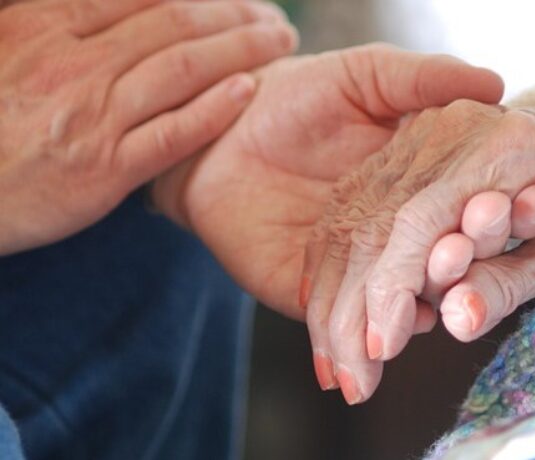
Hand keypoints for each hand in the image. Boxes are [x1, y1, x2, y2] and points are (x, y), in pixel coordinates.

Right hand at [0, 0, 296, 254]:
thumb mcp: (12, 48)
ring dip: (241, 50)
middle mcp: (73, 64)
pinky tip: (247, 92)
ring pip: (181, 68)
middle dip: (235, 14)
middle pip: (174, 24)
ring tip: (279, 43)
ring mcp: (92, 116)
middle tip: (275, 19)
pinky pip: (172, 133)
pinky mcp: (105, 169)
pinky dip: (213, 110)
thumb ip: (65, 20)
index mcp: (48, 26)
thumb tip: (122, 5)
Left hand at [149, 44, 503, 326]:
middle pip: (429, 266)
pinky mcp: (299, 289)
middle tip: (490, 260)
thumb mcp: (370, 75)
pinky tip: (408, 323)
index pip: (451, 217)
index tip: (532, 209)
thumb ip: (424, 79)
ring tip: (455, 307)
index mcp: (405, 190)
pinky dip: (373, 326)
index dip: (485, 218)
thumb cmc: (296, 93)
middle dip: (462, 270)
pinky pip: (339, 316)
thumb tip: (494, 82)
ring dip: (422, 307)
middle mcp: (382, 234)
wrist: (217, 123)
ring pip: (392, 300)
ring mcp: (345, 266)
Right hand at [306, 102, 534, 403]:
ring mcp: (418, 134)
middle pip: (372, 224)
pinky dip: (330, 264)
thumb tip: (457, 320)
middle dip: (352, 311)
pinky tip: (322, 308)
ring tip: (331, 361)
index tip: (378, 351)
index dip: (388, 291)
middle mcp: (446, 130)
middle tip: (348, 378)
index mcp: (500, 146)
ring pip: (350, 219)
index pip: (416, 222)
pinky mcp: (401, 147)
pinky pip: (349, 206)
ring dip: (333, 296)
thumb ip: (512, 282)